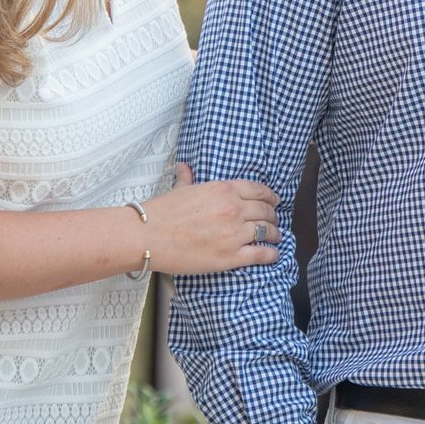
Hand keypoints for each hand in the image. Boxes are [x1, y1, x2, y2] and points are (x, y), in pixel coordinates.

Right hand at [144, 162, 281, 273]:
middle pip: (266, 211)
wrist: (148, 235)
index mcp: (223, 189)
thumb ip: (188, 177)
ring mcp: (234, 233)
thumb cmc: (162, 212)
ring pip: (267, 231)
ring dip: (275, 234)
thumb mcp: (180, 188)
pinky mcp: (230, 256)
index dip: (271, 196)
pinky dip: (271, 254)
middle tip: (274, 220)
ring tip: (276, 237)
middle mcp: (233, 208)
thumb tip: (185, 166)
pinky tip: (274, 254)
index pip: (259, 190)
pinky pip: (261, 254)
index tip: (274, 201)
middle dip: (273, 216)